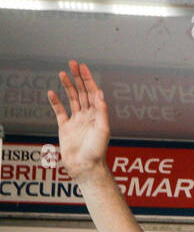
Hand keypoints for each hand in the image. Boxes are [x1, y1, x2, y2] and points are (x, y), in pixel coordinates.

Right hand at [46, 60, 109, 180]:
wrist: (85, 167)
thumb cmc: (96, 151)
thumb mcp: (103, 130)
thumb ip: (101, 111)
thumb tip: (100, 94)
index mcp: (98, 116)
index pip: (93, 93)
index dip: (88, 80)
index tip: (82, 67)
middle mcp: (88, 117)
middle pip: (82, 93)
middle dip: (78, 78)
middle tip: (72, 63)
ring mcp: (77, 121)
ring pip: (72, 99)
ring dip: (68, 86)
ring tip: (62, 73)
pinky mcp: (66, 128)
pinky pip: (60, 112)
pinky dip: (56, 102)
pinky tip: (52, 92)